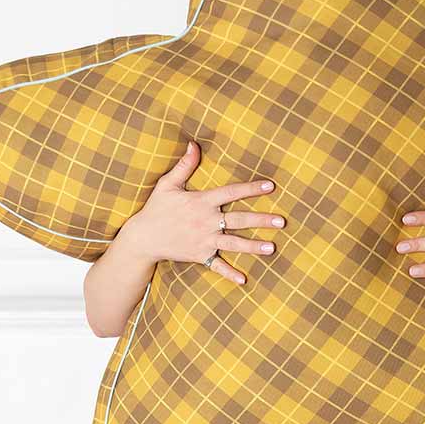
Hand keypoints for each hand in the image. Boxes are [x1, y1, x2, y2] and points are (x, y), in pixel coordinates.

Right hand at [126, 139, 284, 285]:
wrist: (143, 238)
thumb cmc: (156, 209)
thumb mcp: (168, 184)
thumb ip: (184, 165)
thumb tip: (193, 143)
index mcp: (202, 202)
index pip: (231, 192)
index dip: (251, 188)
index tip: (270, 186)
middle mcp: (206, 221)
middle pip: (239, 220)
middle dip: (261, 220)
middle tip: (282, 221)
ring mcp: (204, 240)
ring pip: (233, 244)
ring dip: (253, 247)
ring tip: (272, 248)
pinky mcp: (199, 255)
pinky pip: (216, 266)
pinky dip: (229, 273)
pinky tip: (244, 280)